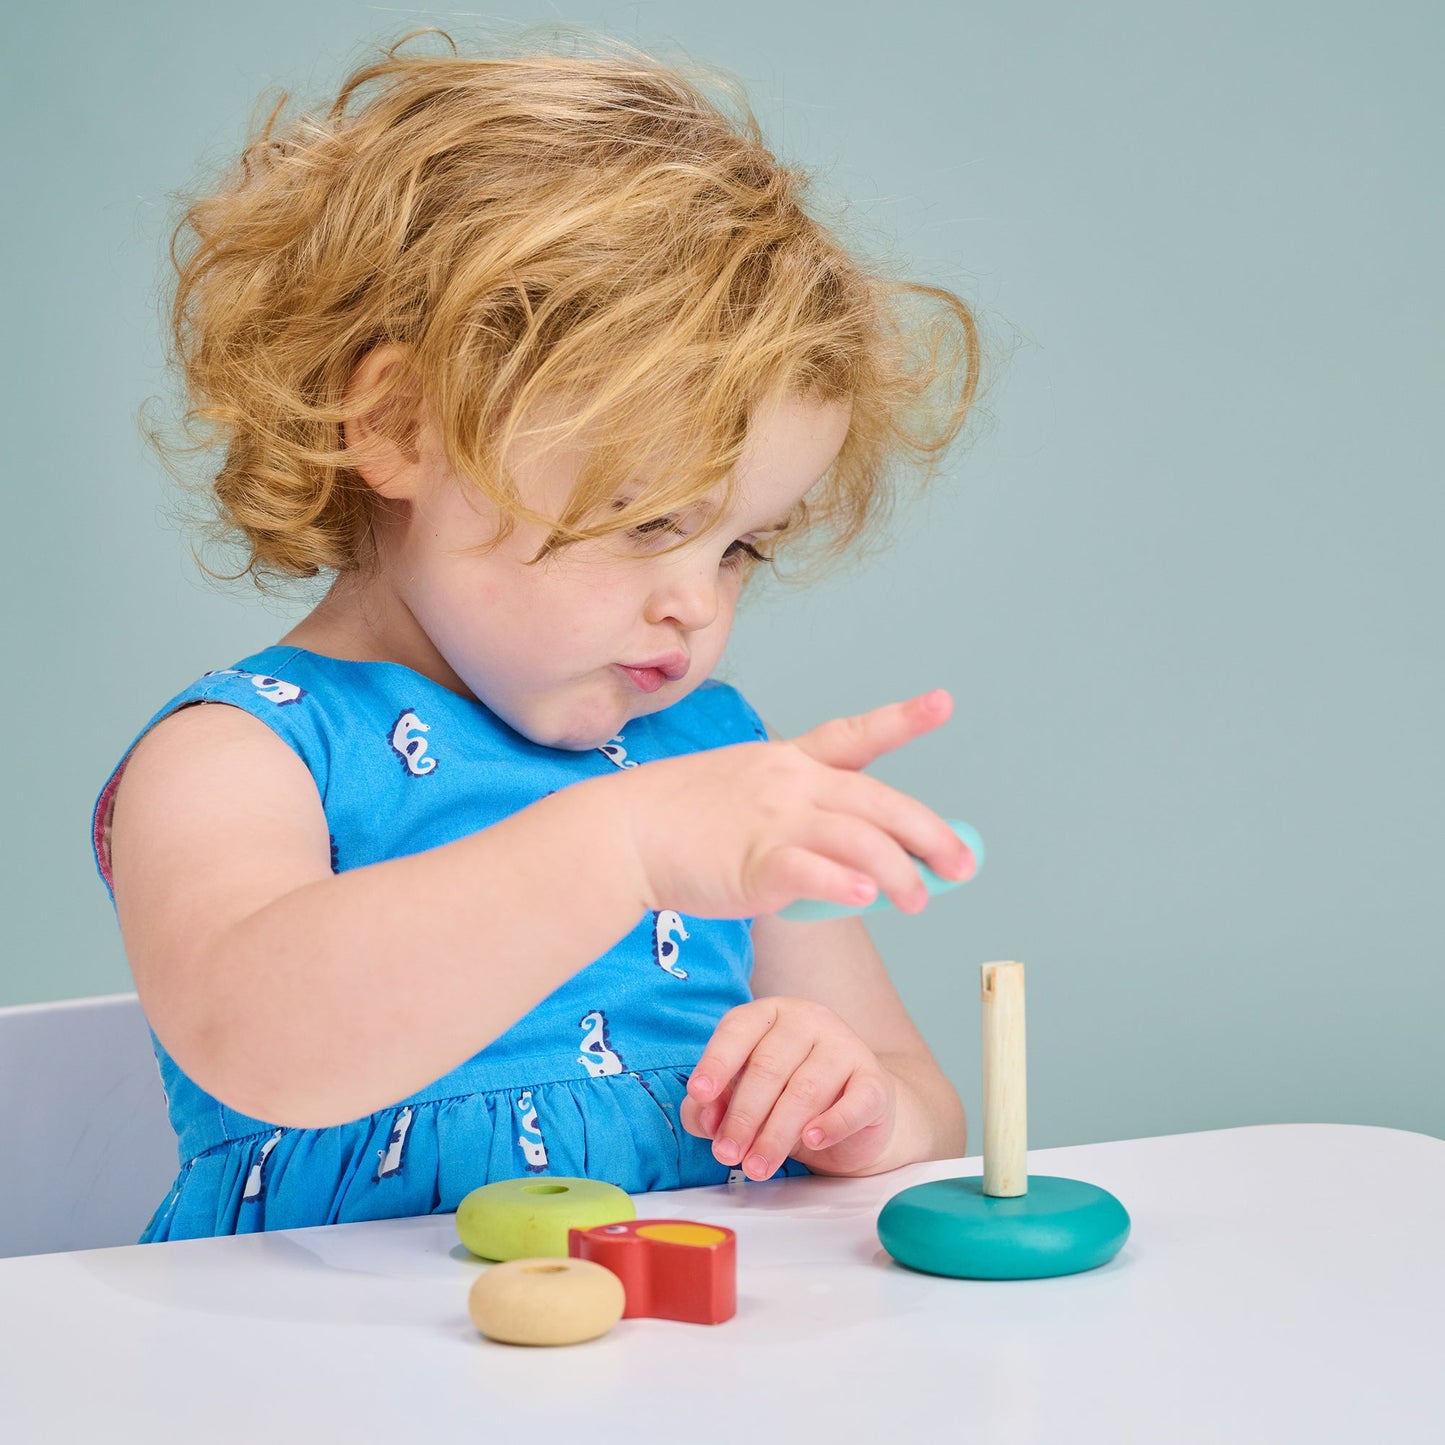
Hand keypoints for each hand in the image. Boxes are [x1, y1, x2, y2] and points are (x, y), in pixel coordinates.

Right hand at [609, 689, 974, 919]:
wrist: (620, 833)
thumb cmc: (679, 822)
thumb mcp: (740, 791)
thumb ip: (792, 812)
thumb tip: (845, 855)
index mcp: (787, 762)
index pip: (853, 735)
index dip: (903, 720)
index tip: (944, 703)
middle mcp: (790, 783)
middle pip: (879, 802)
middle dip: (929, 834)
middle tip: (962, 864)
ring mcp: (773, 821)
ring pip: (861, 842)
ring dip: (900, 875)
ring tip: (917, 902)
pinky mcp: (755, 864)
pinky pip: (814, 872)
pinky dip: (847, 885)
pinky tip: (868, 896)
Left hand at [680, 996, 896, 1178]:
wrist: (856, 1114)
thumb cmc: (789, 1099)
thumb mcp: (745, 1099)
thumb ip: (714, 1105)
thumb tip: (704, 1116)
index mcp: (770, 1015)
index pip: (737, 1029)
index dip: (716, 1062)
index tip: (699, 1093)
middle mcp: (808, 1021)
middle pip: (768, 1066)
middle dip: (743, 1115)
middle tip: (727, 1154)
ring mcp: (845, 1047)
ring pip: (804, 1089)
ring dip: (776, 1133)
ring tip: (757, 1166)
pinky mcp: (875, 1081)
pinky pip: (854, 1102)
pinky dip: (831, 1123)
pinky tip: (812, 1140)